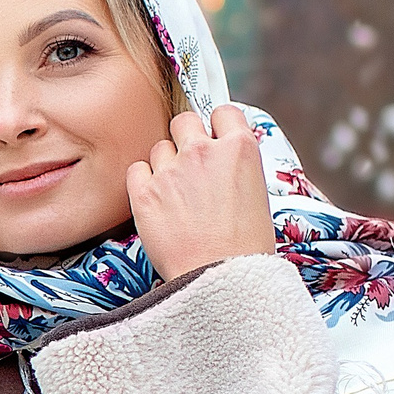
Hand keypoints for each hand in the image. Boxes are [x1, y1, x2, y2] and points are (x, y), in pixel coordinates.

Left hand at [126, 105, 277, 279]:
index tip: (214, 138)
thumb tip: (221, 158)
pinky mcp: (144, 192)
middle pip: (184, 121)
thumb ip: (235, 167)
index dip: (216, 126)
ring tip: (177, 198)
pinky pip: (136, 170)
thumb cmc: (246, 249)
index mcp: (240, 149)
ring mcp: (171, 170)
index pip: (222, 112)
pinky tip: (156, 203)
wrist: (222, 281)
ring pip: (159, 148)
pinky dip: (143, 183)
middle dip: (186, 138)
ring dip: (165, 166)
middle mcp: (203, 151)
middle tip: (191, 166)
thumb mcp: (257, 196)